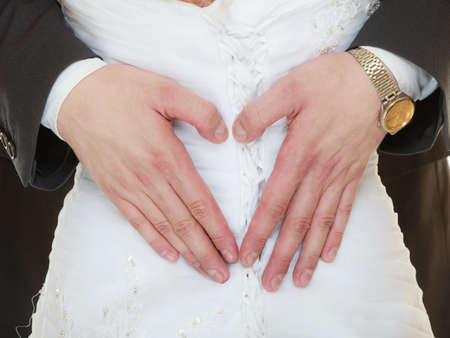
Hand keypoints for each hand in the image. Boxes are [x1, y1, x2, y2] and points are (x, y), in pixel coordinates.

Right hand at [58, 64, 237, 282]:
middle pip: (184, 223)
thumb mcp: (165, 88)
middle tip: (223, 273)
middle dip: (207, 250)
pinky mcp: (114, 190)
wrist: (74, 97)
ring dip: (187, 252)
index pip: (199, 202)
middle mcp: (149, 179)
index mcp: (166, 156)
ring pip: (164, 228)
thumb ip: (199, 110)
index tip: (232, 249)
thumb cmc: (121, 92)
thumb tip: (223, 135)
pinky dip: (154, 241)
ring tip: (204, 270)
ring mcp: (130, 188)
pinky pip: (137, 222)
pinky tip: (169, 255)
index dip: (218, 228)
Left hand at [233, 52, 386, 290]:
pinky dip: (337, 233)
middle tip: (269, 282)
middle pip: (298, 222)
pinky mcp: (354, 174)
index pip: (275, 201)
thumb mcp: (291, 87)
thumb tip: (237, 135)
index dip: (259, 231)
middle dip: (281, 255)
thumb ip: (261, 112)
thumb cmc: (332, 81)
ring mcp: (339, 176)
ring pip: (321, 223)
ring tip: (299, 279)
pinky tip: (330, 254)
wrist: (379, 79)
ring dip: (309, 254)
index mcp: (300, 153)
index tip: (247, 255)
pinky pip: (345, 210)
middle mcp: (320, 172)